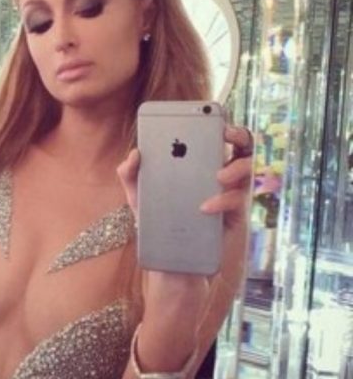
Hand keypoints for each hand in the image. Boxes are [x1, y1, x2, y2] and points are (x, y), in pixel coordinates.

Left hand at [117, 125, 253, 288]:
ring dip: (236, 168)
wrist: (171, 262)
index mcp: (199, 165)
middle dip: (238, 136)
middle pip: (241, 147)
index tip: (215, 116)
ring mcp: (230, 195)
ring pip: (247, 171)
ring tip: (218, 175)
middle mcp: (219, 175)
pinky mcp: (234, 217)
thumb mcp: (139, 197)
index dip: (219, 123)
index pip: (215, 137)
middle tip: (226, 135)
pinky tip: (205, 206)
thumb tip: (134, 154)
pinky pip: (238, 202)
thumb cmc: (158, 222)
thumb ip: (131, 174)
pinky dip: (223, 201)